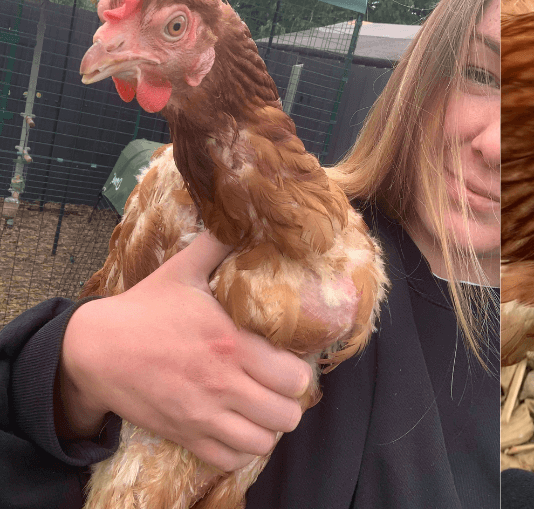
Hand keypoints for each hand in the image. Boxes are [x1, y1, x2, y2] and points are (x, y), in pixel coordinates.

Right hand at [57, 231, 312, 471]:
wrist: (94, 349)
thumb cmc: (144, 309)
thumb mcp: (183, 270)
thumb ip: (219, 244)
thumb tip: (244, 213)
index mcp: (231, 344)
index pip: (295, 378)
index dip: (300, 373)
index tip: (290, 362)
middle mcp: (223, 384)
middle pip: (286, 416)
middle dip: (290, 403)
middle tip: (280, 389)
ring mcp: (203, 415)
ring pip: (262, 442)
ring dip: (268, 428)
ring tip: (262, 409)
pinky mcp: (184, 434)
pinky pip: (229, 460)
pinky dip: (240, 450)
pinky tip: (238, 428)